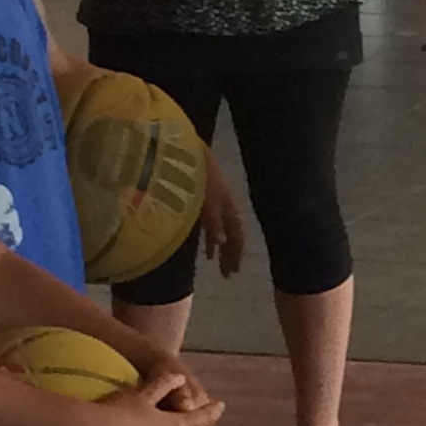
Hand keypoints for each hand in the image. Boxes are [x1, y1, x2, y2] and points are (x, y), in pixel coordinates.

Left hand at [198, 161, 248, 278]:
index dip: (236, 254)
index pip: (238, 235)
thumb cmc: (196, 177)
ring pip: (223, 228)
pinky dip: (211, 235)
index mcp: (229, 207)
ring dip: (221, 246)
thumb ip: (213, 222)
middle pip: (233, 234)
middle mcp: (226, 205)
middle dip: (231, 253)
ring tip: (216, 262)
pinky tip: (205, 244)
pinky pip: (213, 222)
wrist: (187, 151)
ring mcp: (216, 201)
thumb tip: (223, 244)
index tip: (231, 272)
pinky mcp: (205, 197)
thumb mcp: (205, 201)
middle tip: (227, 273)